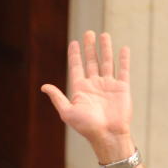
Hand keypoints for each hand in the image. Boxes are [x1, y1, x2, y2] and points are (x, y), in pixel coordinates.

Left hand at [41, 30, 132, 160]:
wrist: (107, 134)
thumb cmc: (86, 126)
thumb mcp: (67, 112)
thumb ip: (57, 98)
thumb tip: (44, 86)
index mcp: (80, 89)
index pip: (77, 67)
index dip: (75, 55)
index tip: (74, 42)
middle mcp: (94, 85)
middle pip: (91, 62)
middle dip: (89, 48)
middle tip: (88, 33)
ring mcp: (108, 85)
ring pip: (106, 62)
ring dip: (105, 49)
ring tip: (103, 35)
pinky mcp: (121, 88)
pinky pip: (123, 70)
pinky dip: (123, 59)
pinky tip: (123, 48)